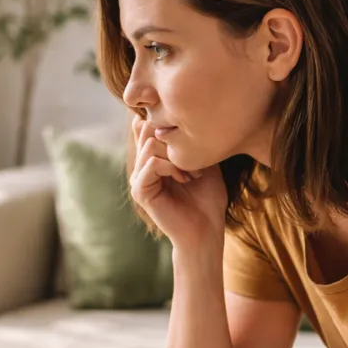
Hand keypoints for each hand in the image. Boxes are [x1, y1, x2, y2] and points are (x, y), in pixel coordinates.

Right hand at [129, 114, 227, 252]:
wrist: (206, 231)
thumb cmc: (208, 200)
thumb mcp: (203, 161)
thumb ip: (189, 142)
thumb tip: (185, 116)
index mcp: (153, 159)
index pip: (148, 128)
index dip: (168, 127)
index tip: (195, 141)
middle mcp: (142, 167)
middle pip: (149, 132)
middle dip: (175, 142)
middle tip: (197, 162)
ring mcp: (139, 178)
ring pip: (150, 146)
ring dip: (176, 156)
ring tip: (193, 173)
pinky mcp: (140, 191)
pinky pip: (151, 163)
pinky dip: (171, 167)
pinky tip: (184, 179)